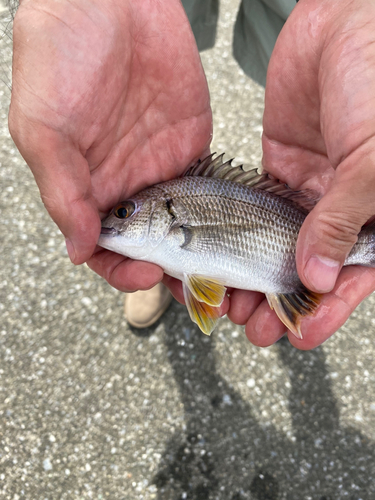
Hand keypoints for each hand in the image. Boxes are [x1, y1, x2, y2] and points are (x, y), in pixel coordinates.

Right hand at [9, 0, 211, 290]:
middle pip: (153, 250)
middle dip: (176, 275)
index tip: (149, 274)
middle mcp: (127, 190)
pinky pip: (213, 193)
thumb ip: (62, 189)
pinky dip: (228, 219)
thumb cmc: (60, 56)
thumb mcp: (44, 126)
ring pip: (187, 232)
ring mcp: (162, 173)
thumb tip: (78, 249)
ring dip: (206, 258)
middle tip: (202, 292)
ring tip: (228, 277)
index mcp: (87, 191)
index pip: (106, 250)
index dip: (125, 271)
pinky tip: (243, 236)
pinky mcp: (194, 150)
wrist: (108, 1)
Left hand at [228, 0, 374, 348]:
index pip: (351, 278)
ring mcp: (305, 194)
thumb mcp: (372, 159)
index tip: (297, 337)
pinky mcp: (275, 174)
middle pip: (307, 270)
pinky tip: (216, 258)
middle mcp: (339, 210)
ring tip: (228, 301)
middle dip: (279, 303)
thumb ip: (342, 218)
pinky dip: (232, 238)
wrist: (345, 27)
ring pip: (273, 249)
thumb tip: (314, 275)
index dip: (326, 311)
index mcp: (374, 216)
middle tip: (252, 327)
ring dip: (251, 277)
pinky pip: (250, 214)